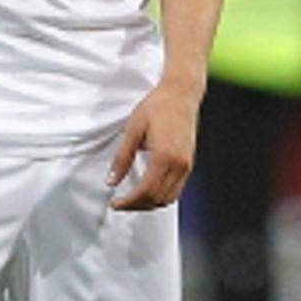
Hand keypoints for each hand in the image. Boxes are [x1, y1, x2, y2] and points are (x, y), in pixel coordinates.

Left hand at [106, 78, 202, 211]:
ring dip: (149, 204)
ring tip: (131, 200)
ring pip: (169, 198)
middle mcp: (179, 164)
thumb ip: (122, 158)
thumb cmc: (156, 107)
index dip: (129, 202)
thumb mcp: (132, 130)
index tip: (115, 204)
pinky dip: (161, 195)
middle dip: (137, 206)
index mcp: (164, 156)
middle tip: (119, 204)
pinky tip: (146, 190)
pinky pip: (176, 189)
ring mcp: (187, 165)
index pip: (146, 191)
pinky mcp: (189, 163)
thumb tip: (111, 182)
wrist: (181, 93)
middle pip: (158, 199)